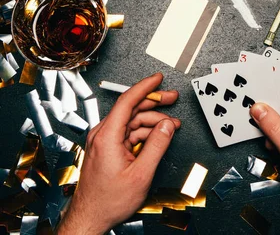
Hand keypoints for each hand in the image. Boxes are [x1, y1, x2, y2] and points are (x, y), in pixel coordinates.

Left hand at [57, 73, 179, 234]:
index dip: (145, 87)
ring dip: (152, 121)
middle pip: (131, 109)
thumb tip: (166, 126)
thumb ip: (156, 146)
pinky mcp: (106, 148)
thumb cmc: (108, 201)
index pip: (127, 101)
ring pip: (131, 121)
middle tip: (172, 98)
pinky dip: (144, 133)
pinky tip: (157, 137)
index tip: (157, 79)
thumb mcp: (140, 174)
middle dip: (154, 102)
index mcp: (107, 135)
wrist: (90, 218)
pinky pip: (128, 133)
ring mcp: (103, 141)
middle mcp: (102, 134)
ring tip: (171, 126)